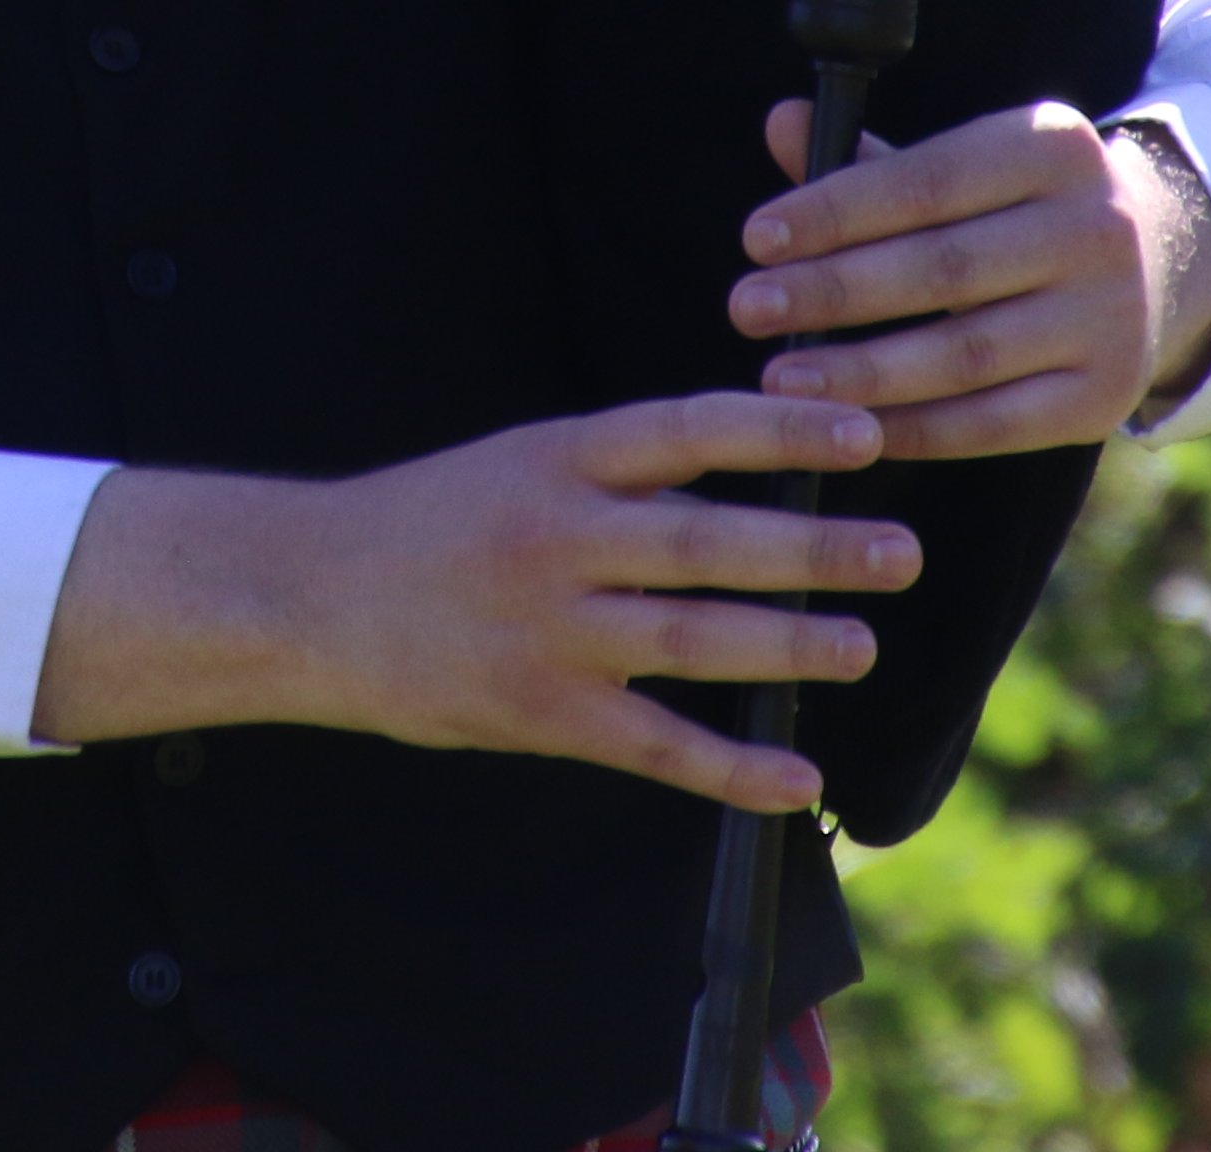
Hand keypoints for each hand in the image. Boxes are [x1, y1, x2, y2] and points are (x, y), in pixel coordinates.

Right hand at [32, 392, 918, 810]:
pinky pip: (652, 746)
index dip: (779, 433)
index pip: (687, 432)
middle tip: (900, 551)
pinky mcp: (538, 714)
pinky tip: (796, 778)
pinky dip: (730, 768)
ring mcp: (548, 631)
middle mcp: (556, 537)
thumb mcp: (522, 459)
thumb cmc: (434, 519)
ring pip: (688, 640)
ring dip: (786, 646)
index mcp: (557, 455)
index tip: (863, 433)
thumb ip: (624, 469)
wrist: (309, 597)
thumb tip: (751, 466)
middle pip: (704, 541)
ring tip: (862, 643)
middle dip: (810, 550)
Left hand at [727, 101, 1210, 455]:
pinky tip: (849, 425)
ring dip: (862, 371)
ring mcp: (1110, 317)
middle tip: (747, 308)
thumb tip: (782, 123)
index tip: (756, 240)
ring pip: (964, 353)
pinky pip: (993, 422)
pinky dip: (914, 427)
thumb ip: (869, 159)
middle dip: (833, 291)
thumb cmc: (1010, 207)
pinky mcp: (1105, 396)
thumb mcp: (959, 166)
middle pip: (941, 268)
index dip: (835, 212)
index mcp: (1053, 146)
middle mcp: (1096, 227)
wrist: (1147, 267)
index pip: (926, 181)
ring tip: (780, 376)